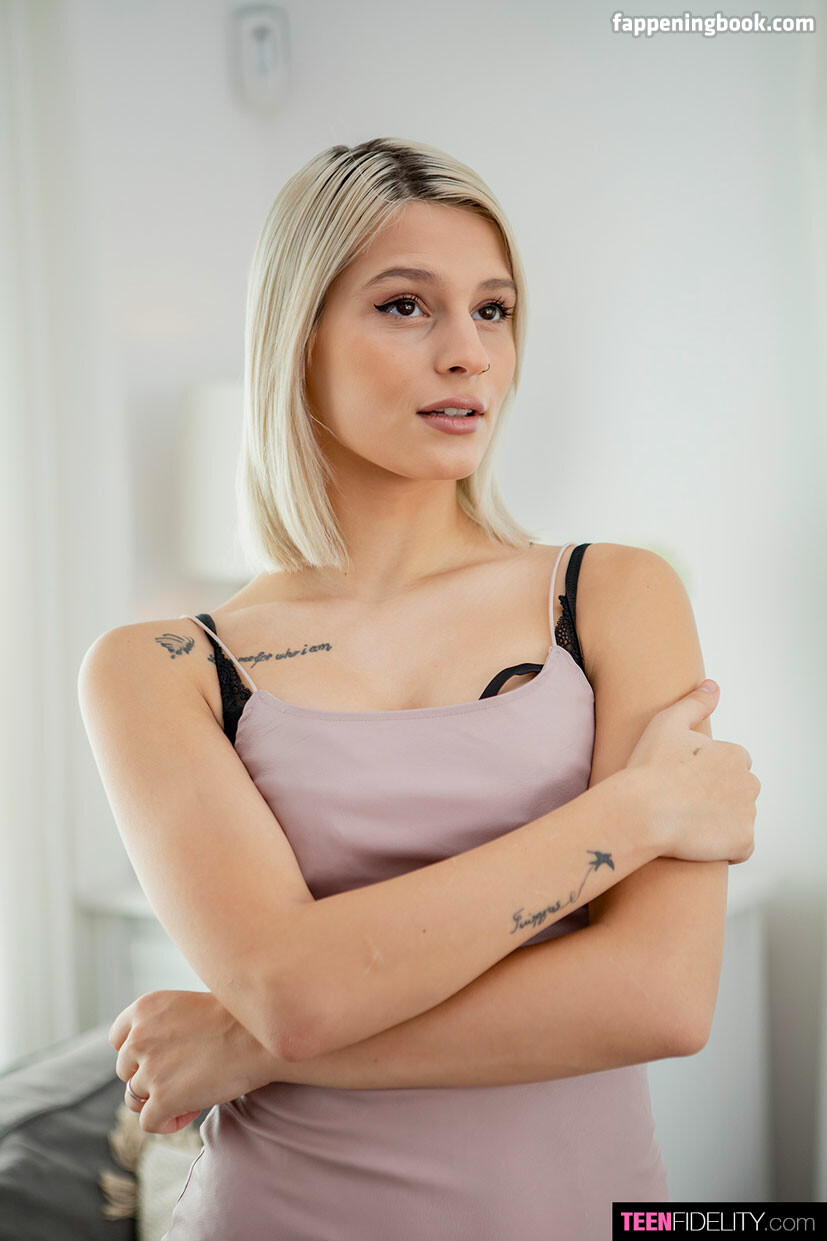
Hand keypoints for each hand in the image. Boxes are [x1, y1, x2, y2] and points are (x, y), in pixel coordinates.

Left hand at [108, 989, 280, 1133]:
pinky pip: (149, 1123)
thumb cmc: (239, 1020)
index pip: (118, 1039)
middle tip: (186, 1078)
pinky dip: (168, 1123)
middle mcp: (139, 1037)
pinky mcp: (162, 1099)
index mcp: (145, 1008)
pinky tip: (193, 1111)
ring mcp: (149, 1070)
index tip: (161, 1059)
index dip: (137, 1054)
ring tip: (192, 1095)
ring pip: (134, 1099)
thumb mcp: (190, 1006)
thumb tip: (156, 1058)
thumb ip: (164, 1026)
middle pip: (126, 1071)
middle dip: (151, 1078)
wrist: (262, 1037)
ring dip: (159, 1101)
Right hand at [624, 680, 758, 864]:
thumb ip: (695, 702)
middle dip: (720, 796)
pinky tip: (698, 841)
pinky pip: (740, 847)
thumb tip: (713, 685)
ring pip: (739, 818)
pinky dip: (725, 847)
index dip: (708, 773)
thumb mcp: (667, 722)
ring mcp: (747, 815)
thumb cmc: (649, 767)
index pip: (733, 764)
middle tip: (685, 802)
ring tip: (688, 822)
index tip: (684, 780)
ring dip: (721, 821)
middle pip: (739, 791)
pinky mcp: (742, 842)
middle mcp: (749, 783)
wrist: (642, 811)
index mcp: (735, 755)